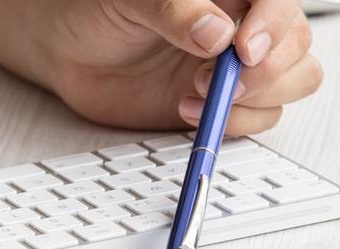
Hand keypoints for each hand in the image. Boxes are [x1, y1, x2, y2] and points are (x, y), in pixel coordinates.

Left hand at [0, 0, 321, 134]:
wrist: (66, 50)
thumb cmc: (98, 12)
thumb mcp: (134, 0)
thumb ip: (176, 13)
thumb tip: (216, 33)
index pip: (279, 8)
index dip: (273, 28)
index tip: (243, 50)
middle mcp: (239, 32)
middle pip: (295, 52)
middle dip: (269, 72)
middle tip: (224, 80)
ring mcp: (229, 72)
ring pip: (285, 88)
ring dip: (252, 101)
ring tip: (194, 94)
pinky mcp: (213, 106)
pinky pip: (252, 120)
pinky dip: (230, 124)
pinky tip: (186, 110)